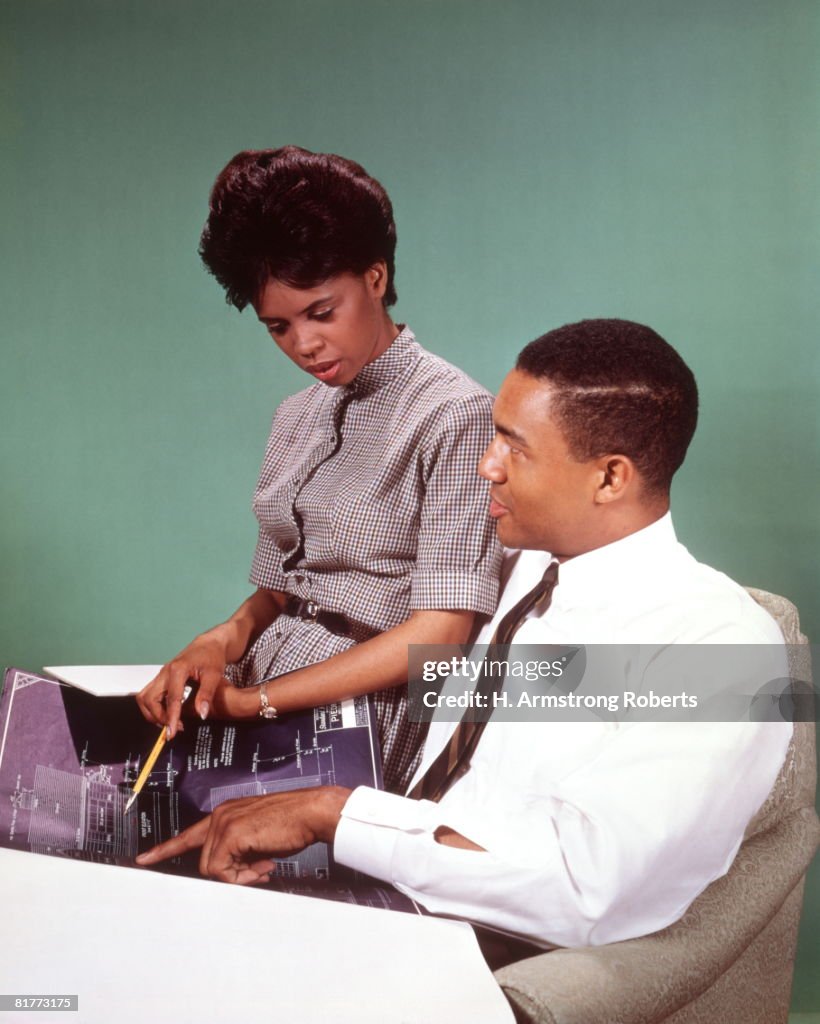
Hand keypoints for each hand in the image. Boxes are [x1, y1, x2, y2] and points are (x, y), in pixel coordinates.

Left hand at [134, 787, 350, 883]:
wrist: (311, 812)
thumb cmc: (293, 824)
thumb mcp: (259, 839)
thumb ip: (240, 852)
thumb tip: (233, 874)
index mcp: (226, 814)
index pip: (189, 835)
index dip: (165, 849)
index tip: (143, 859)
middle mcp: (220, 815)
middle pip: (205, 862)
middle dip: (231, 875)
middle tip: (259, 871)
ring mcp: (224, 823)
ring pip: (212, 869)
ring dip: (239, 877)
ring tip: (264, 866)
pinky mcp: (231, 833)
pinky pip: (223, 871)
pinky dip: (243, 877)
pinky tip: (264, 865)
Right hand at [136, 633, 230, 737]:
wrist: (208, 644)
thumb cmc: (212, 656)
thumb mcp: (214, 675)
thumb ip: (206, 695)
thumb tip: (201, 714)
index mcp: (178, 670)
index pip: (171, 699)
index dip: (171, 718)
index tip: (172, 732)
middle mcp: (165, 672)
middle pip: (149, 699)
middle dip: (158, 717)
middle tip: (173, 728)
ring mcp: (161, 675)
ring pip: (145, 697)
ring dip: (152, 713)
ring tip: (169, 722)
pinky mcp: (161, 678)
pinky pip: (150, 695)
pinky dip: (155, 707)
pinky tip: (168, 713)